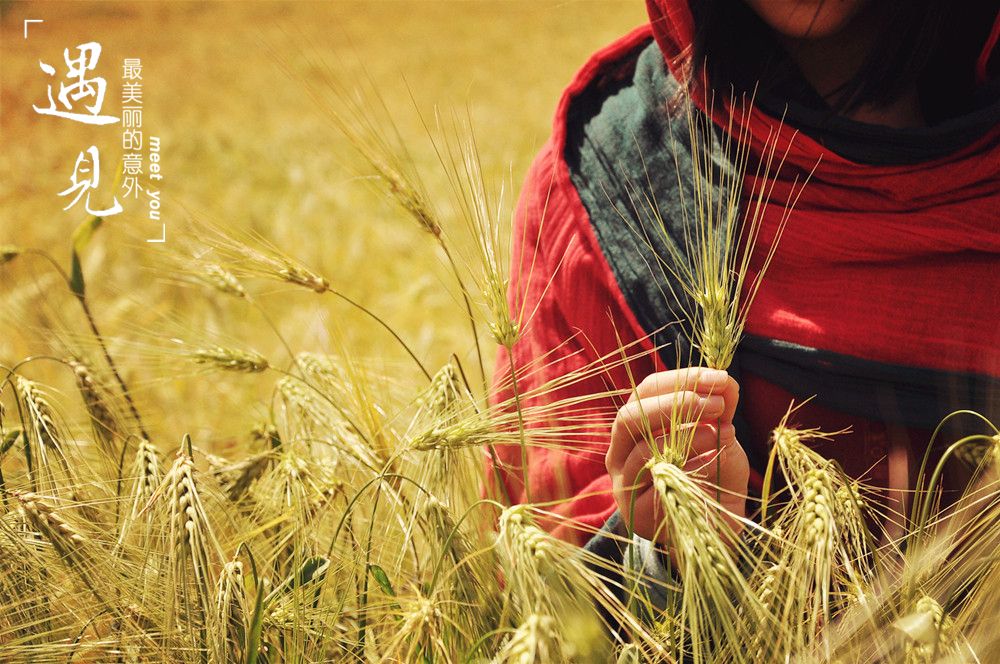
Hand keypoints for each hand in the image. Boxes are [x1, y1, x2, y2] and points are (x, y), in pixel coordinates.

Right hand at [605, 367, 748, 544]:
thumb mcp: (719, 438)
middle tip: (718, 403)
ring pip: (644, 451)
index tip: (721, 378)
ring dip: (687, 435)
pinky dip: (691, 468)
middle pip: (630, 418)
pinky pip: (661, 485)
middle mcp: (620, 455)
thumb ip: (720, 411)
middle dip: (676, 403)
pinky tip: (716, 461)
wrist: (714, 533)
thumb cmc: (712, 478)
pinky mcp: (639, 515)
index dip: (681, 379)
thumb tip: (726, 382)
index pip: (644, 392)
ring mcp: (625, 486)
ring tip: (722, 432)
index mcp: (634, 429)